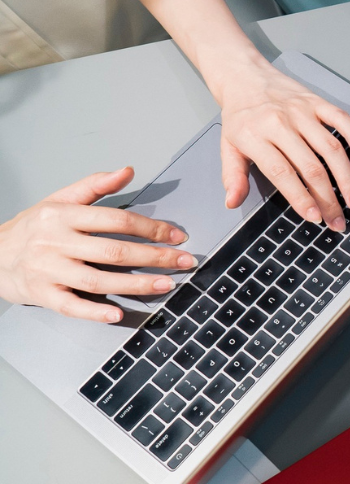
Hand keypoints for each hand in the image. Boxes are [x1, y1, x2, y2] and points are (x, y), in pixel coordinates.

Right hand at [0, 168, 194, 322]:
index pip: (116, 219)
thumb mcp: (59, 199)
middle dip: (154, 257)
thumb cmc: (31, 228)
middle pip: (112, 251)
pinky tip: (117, 313)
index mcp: (63, 215)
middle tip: (184, 262)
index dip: (150, 228)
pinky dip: (94, 312)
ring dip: (135, 284)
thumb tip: (128, 171)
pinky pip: (70, 305)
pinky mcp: (41, 293)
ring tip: (165, 284)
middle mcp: (55, 241)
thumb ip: (95, 185)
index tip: (176, 236)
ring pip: (97, 280)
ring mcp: (47, 269)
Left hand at [213, 56, 349, 231]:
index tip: (314, 217)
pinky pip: (341, 119)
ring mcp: (301, 111)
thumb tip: (232, 202)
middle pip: (311, 166)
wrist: (244, 76)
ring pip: (330, 148)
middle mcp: (280, 123)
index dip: (301, 197)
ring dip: (346, 177)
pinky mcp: (316, 101)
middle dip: (328, 198)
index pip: (282, 173)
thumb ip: (233, 176)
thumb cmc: (240, 116)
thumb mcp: (227, 146)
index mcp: (255, 137)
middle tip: (338, 220)